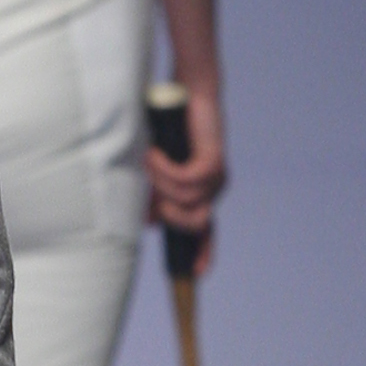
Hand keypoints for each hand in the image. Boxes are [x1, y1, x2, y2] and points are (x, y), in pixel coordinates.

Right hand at [145, 78, 226, 267]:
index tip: (198, 273)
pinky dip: (164, 171)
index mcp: (201, 193)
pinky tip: (155, 153)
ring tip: (150, 158)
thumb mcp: (154, 170)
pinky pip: (185, 181)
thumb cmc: (165, 128)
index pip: (206, 230)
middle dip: (167, 212)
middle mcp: (213, 188)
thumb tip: (151, 221)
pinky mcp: (213, 161)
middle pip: (193, 223)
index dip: (204, 251)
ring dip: (160, 185)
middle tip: (149, 186)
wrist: (184, 92)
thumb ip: (154, 195)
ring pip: (185, 202)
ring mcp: (216, 176)